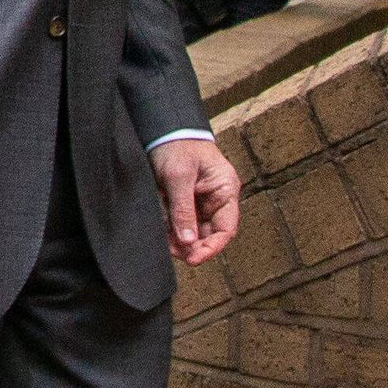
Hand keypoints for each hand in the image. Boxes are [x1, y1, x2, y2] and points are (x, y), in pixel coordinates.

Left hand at [155, 137, 241, 264]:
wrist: (161, 127)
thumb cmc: (177, 145)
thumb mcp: (179, 177)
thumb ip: (183, 209)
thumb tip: (188, 241)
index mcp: (225, 190)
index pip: (226, 228)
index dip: (212, 247)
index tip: (194, 259)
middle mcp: (216, 199)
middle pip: (209, 233)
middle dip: (193, 246)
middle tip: (174, 252)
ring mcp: (200, 201)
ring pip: (194, 231)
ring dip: (181, 241)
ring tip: (166, 245)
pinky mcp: (184, 201)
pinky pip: (181, 223)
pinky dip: (173, 231)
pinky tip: (163, 236)